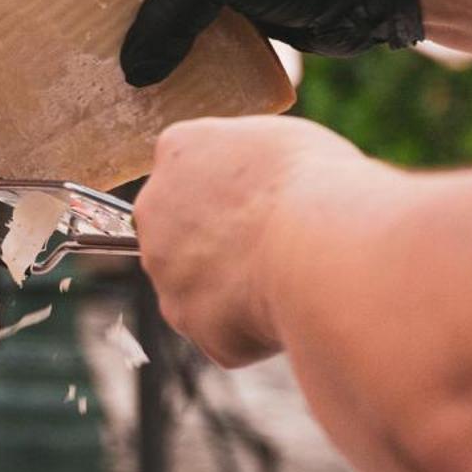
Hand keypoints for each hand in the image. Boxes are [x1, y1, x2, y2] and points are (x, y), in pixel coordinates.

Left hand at [134, 115, 363, 366]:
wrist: (317, 249)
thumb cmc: (315, 186)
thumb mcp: (281, 143)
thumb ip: (247, 162)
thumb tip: (250, 183)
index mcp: (179, 150)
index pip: (191, 172)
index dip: (236, 193)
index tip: (269, 200)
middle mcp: (154, 209)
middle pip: (185, 232)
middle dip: (224, 243)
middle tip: (278, 243)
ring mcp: (165, 271)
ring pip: (201, 284)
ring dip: (237, 286)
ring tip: (286, 276)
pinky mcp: (188, 321)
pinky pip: (222, 328)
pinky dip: (252, 327)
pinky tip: (283, 307)